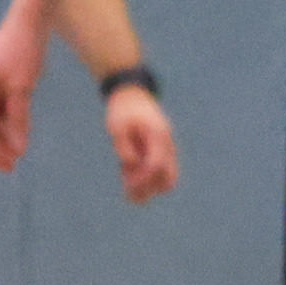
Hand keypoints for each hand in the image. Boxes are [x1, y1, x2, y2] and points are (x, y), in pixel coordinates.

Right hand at [0, 18, 43, 174]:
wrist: (31, 20)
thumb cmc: (24, 50)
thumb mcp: (23, 87)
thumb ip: (19, 119)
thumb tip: (18, 149)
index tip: (2, 166)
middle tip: (11, 167)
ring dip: (1, 137)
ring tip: (16, 155)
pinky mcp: (0, 81)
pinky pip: (0, 109)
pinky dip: (8, 124)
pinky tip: (19, 135)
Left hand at [102, 82, 177, 202]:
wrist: (132, 95)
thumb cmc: (123, 110)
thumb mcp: (117, 126)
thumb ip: (123, 146)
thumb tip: (130, 165)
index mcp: (158, 135)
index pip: (156, 166)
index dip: (142, 179)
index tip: (126, 184)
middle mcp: (167, 145)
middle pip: (169, 180)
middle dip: (149, 190)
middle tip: (128, 190)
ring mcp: (167, 149)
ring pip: (166, 180)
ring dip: (147, 186)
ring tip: (125, 177)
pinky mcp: (161, 152)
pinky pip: (159, 173)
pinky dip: (146, 178)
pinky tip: (127, 169)